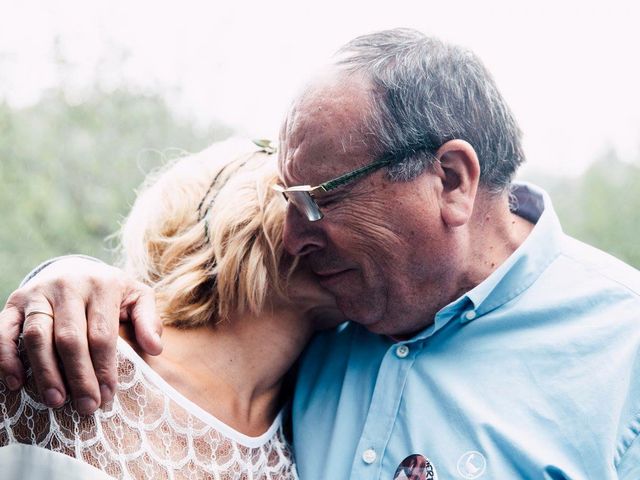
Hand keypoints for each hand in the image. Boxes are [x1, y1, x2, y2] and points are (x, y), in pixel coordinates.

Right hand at [0, 257, 161, 414]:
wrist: (74, 268)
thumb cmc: (110, 290)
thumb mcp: (137, 296)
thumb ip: (148, 319)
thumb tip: (155, 348)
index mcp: (101, 285)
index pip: (102, 334)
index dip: (104, 368)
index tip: (107, 396)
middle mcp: (67, 286)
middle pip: (70, 338)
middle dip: (79, 376)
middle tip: (86, 406)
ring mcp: (37, 294)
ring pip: (37, 336)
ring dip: (45, 372)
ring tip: (56, 401)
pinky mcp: (14, 303)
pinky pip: (4, 331)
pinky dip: (6, 357)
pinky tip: (16, 383)